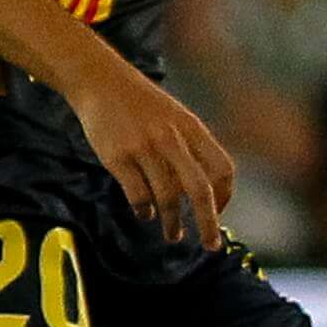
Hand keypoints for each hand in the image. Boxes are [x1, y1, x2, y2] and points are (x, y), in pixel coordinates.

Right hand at [64, 60, 237, 246]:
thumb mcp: (176, 117)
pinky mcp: (117, 157)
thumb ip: (191, 147)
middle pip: (200, 190)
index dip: (225, 195)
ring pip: (168, 197)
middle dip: (208, 223)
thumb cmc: (141, 105)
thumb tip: (206, 190)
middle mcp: (172, 139)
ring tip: (173, 235)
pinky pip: (137, 194)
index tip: (220, 212)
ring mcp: (144, 148)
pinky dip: (145, 210)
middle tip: (209, 246)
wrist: (100, 80)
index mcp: (192, 128)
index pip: (223, 168)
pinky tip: (146, 215)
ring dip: (173, 223)